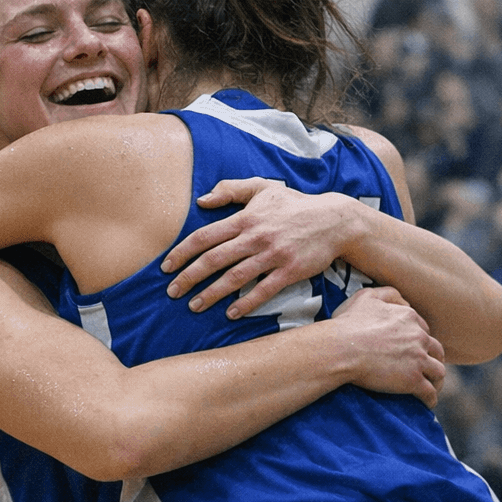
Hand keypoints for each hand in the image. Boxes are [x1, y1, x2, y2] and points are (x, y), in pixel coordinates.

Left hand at [162, 179, 361, 318]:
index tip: (165, 267)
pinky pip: (264, 290)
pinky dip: (246, 303)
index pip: (204, 237)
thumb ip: (231, 190)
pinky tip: (231, 313)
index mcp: (245, 218)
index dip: (182, 253)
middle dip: (189, 277)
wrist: (336, 220)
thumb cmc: (294, 204)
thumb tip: (202, 200)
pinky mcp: (291, 271)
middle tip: (172, 292)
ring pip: (235, 277)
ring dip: (212, 294)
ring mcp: (273, 255)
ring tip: (194, 306)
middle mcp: (255, 237)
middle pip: (214, 260)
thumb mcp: (263, 188)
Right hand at [330, 286, 444, 406]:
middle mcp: (419, 337)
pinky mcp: (413, 380)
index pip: (423, 329)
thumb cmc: (347, 324)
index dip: (419, 339)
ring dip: (436, 379)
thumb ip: (388, 294)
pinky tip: (425, 403)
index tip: (412, 348)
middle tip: (424, 367)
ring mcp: (418, 359)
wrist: (340, 349)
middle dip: (433, 358)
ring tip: (430, 386)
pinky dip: (430, 398)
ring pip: (438, 371)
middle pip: (436, 350)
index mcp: (409, 317)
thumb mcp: (365, 297)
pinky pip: (429, 392)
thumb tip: (404, 301)